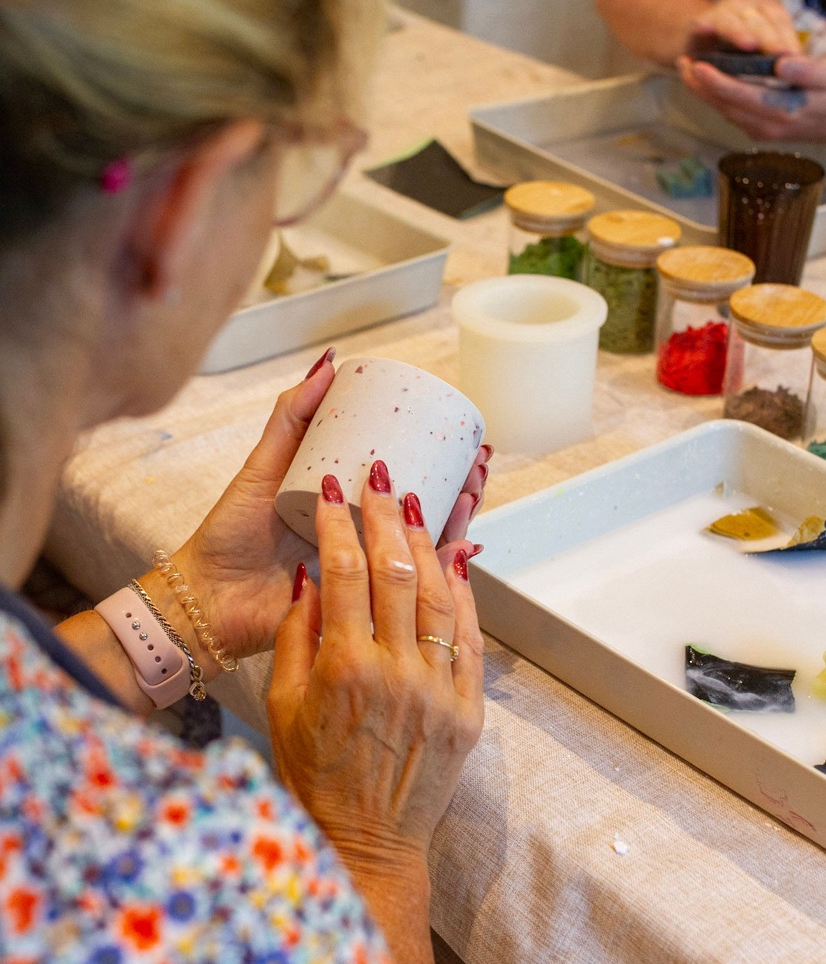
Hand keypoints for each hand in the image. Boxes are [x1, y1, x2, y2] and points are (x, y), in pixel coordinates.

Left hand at [171, 352, 489, 662]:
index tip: (468, 439)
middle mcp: (364, 535)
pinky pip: (411, 587)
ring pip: (428, 544)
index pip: (409, 478)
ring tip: (470, 492)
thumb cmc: (231, 535)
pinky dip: (439, 566)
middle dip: (465, 486)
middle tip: (477, 464)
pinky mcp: (364, 602)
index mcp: (348, 503)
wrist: (209, 596)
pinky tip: (460, 546)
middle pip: (430, 508)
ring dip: (460, 519)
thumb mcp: (265, 465)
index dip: (446, 460)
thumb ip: (292, 416)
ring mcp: (367, 569)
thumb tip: (328, 361)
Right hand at [267, 462, 484, 861]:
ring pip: (438, 595)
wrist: (366, 842)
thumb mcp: (284, 705)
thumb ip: (297, 635)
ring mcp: (438, 691)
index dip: (338, 525)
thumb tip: (311, 573)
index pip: (344, 574)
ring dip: (426, 542)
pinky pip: (469, 636)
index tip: (334, 491)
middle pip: (395, 572)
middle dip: (384, 516)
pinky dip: (463, 593)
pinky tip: (455, 557)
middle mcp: (396, 674)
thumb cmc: (314, 776)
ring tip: (414, 503)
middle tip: (379, 476)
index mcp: (343, 670)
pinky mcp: (468, 710)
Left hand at [677, 52, 825, 144]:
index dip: (716, 81)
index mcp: (783, 110)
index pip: (740, 95)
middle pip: (724, 106)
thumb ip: (807, 69)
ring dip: (703, 92)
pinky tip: (706, 82)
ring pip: (724, 111)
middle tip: (682, 64)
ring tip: (686, 70)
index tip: (697, 65)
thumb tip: (780, 63)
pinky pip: (731, 113)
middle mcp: (767, 126)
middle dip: (700, 86)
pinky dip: (716, 97)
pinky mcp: (759, 129)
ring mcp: (761, 130)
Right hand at [689, 0, 800, 55]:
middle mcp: (748, 5)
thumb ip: (774, 57)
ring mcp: (725, 10)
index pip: (781, 23)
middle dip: (771, 39)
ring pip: (735, 21)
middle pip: (761, 22)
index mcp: (767, 10)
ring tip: (750, 45)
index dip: (788, 39)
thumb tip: (799, 72)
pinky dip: (706, 25)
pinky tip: (706, 29)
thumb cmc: (734, 50)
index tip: (796, 57)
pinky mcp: (702, 19)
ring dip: (742, 32)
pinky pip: (705, 22)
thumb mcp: (758, 52)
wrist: (698, 40)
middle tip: (780, 55)